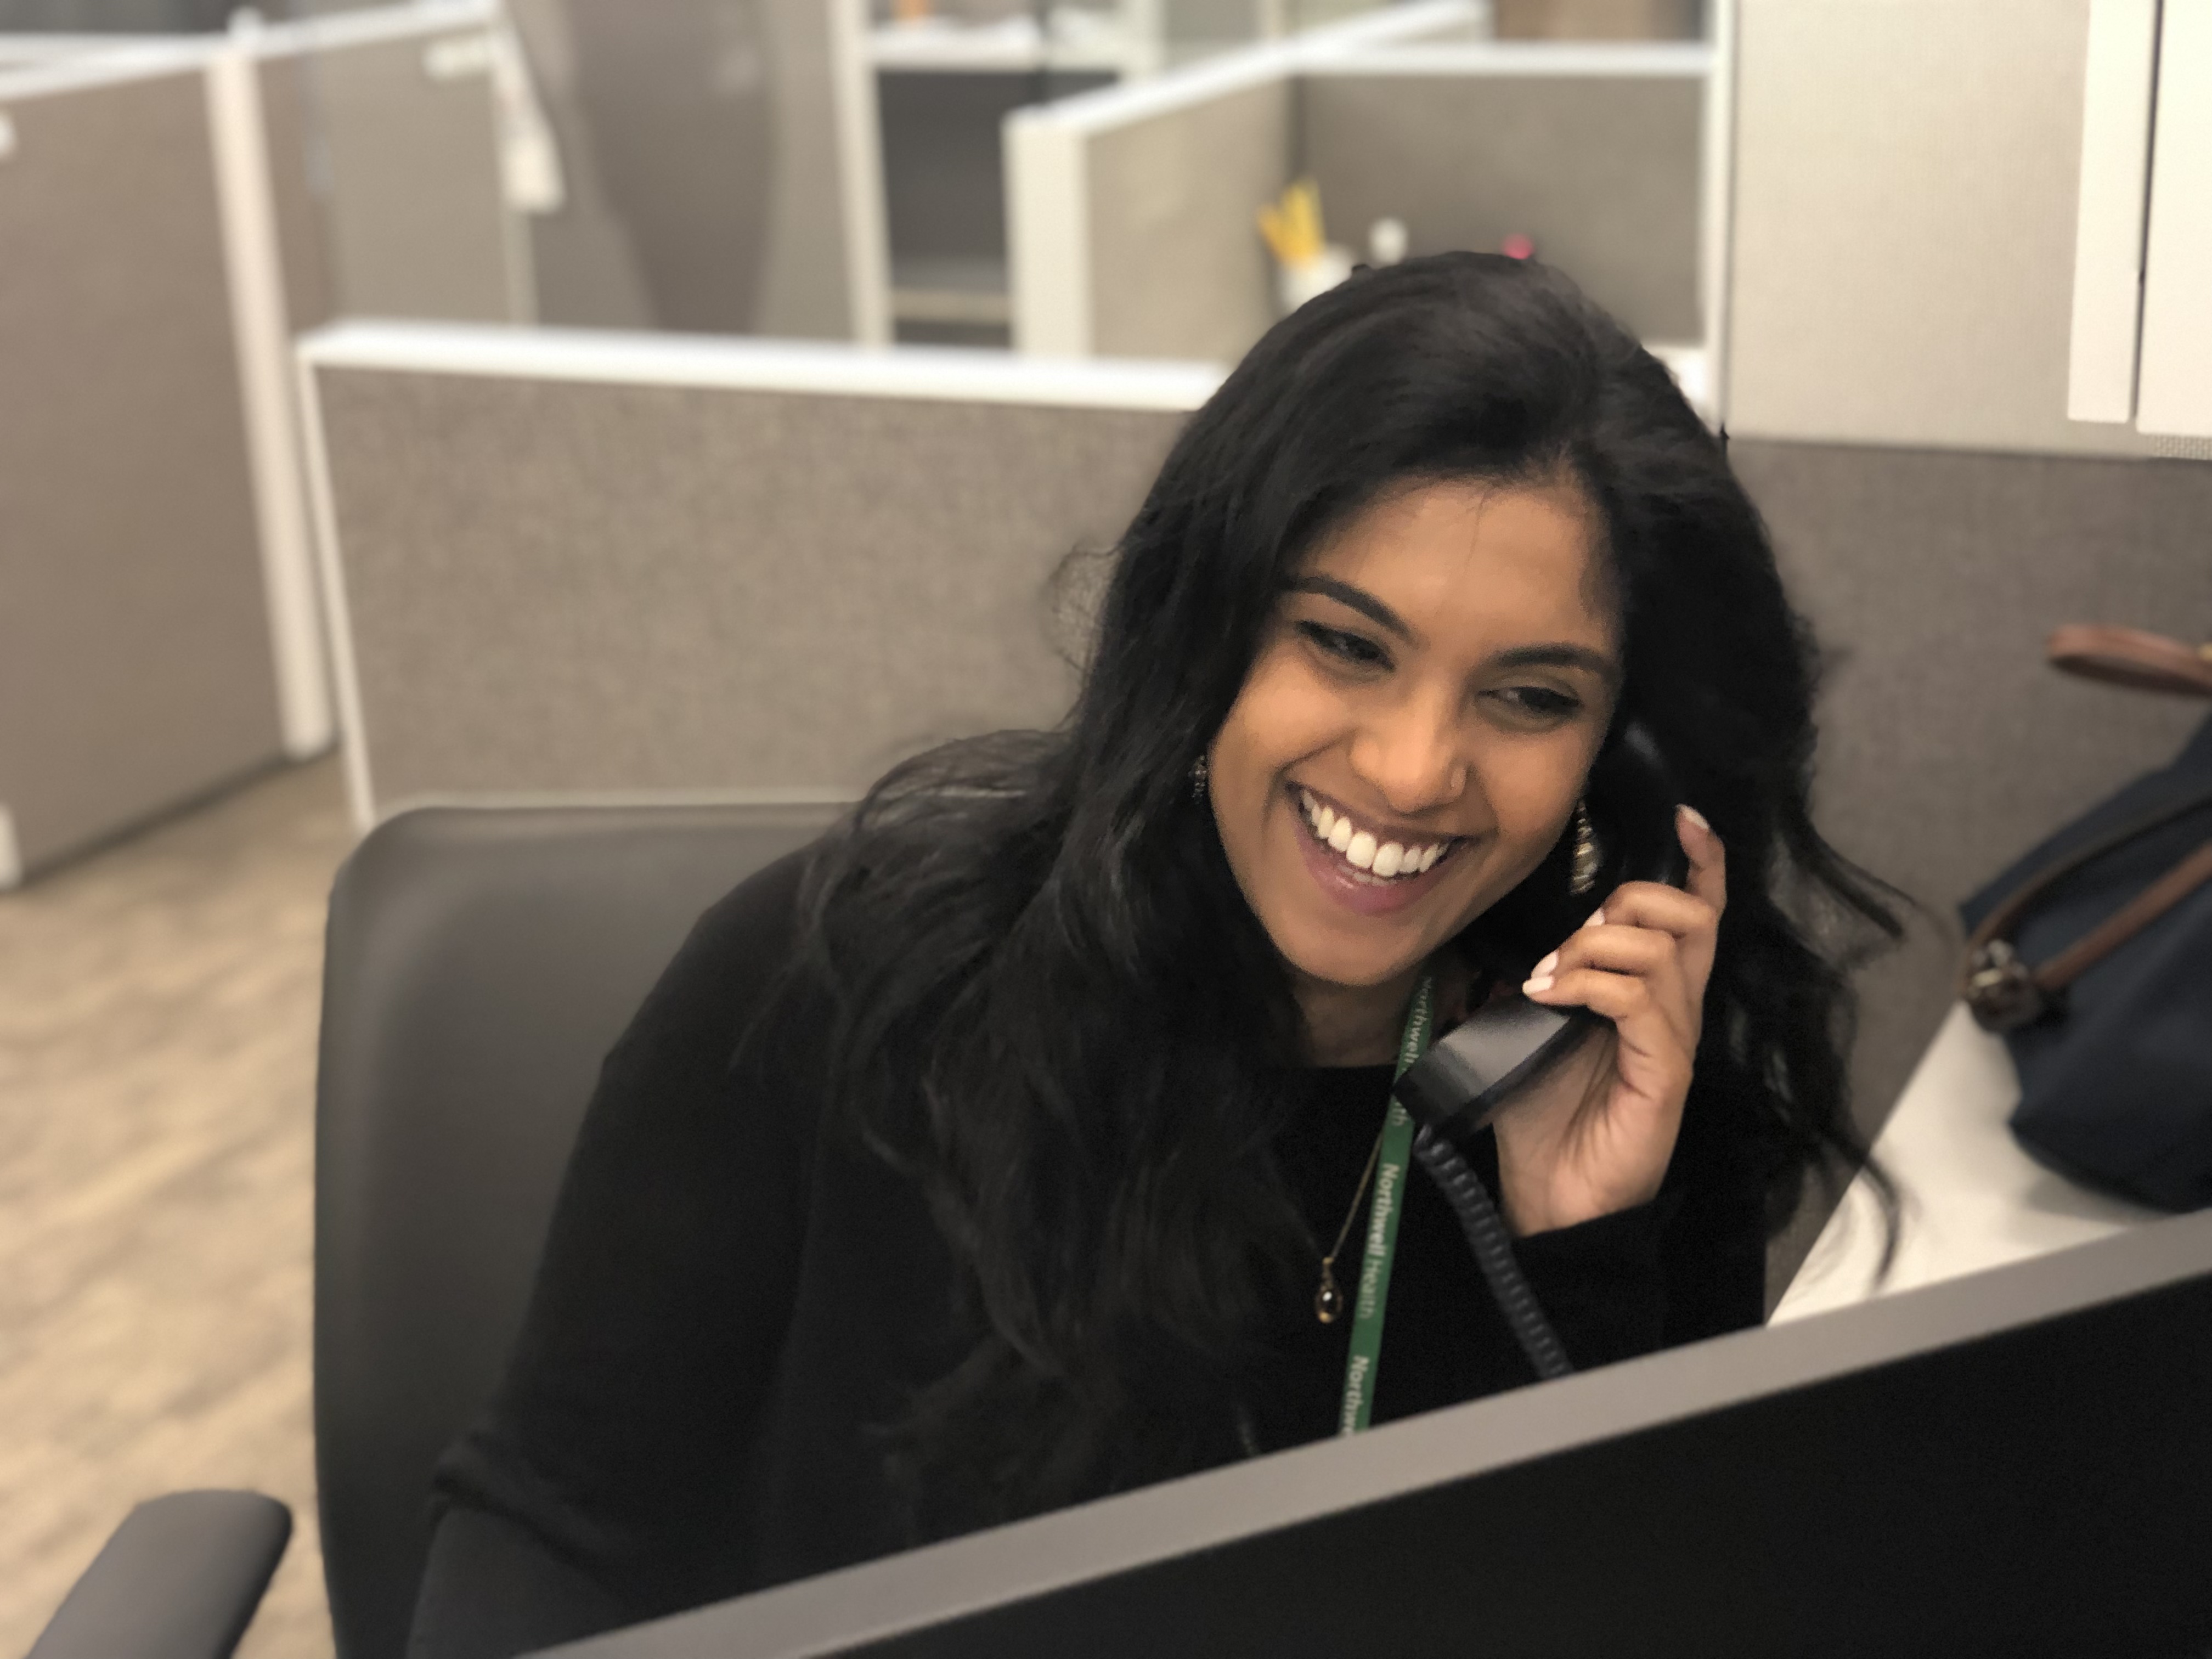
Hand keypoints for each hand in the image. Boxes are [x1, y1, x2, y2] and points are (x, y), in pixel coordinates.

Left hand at [1486, 807, 1726, 1235]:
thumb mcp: (1518, 1032)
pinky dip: (1590, 984)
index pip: (1694, 914)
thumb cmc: (1541, 1118)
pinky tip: (1549, 996)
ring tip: (1546, 979)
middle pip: (1690, 916)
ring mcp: (1672, 1042)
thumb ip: (1521, 984)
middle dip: (1630, 900)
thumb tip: (1490, 947)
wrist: (1550, 1199)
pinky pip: (1642, 1002)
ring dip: (1594, 946)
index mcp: (1649, 994)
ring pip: (1662, 950)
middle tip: (1574, 938)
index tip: (1685, 819)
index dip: (1701, 863)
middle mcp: (1673, 1011)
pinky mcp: (1664, 1075)